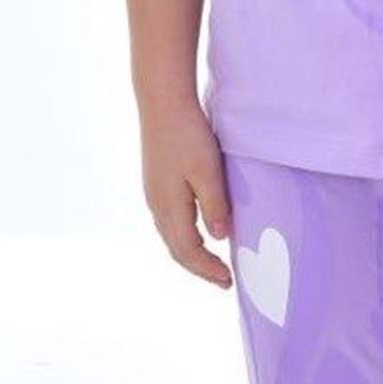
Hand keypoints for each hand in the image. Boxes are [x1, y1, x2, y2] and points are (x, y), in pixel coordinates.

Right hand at [138, 98, 233, 288]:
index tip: (228, 281)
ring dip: (191, 253)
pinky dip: (184, 236)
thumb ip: (214, 205)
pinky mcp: (157, 183)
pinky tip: (198, 232)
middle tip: (223, 280)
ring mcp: (154, 194)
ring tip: (212, 262)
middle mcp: (157, 205)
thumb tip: (220, 237)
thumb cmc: (187, 134)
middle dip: (199, 267)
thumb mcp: (207, 170)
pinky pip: (169, 221)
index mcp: (169, 206)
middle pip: (176, 248)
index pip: (188, 250)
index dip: (208, 269)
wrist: (162, 102)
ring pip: (171, 235)